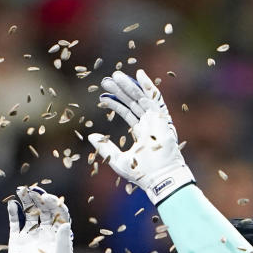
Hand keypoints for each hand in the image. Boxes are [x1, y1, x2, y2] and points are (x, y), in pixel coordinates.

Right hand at [6, 186, 73, 252]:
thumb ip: (63, 243)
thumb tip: (66, 224)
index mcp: (59, 236)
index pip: (59, 215)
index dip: (55, 205)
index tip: (49, 198)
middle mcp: (46, 233)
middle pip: (44, 211)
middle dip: (40, 199)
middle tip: (33, 190)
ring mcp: (31, 235)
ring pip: (30, 213)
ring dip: (27, 202)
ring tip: (22, 191)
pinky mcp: (17, 240)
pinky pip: (16, 223)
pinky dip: (14, 213)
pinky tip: (13, 204)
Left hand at [89, 69, 193, 204]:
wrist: (159, 178)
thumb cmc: (141, 173)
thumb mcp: (117, 159)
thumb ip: (105, 147)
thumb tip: (91, 137)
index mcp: (142, 133)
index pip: (128, 113)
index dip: (116, 104)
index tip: (103, 97)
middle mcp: (150, 124)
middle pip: (133, 102)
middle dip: (120, 91)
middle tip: (106, 81)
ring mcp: (157, 120)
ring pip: (141, 98)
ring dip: (129, 86)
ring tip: (115, 76)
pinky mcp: (162, 118)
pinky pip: (155, 98)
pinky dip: (148, 86)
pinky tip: (139, 74)